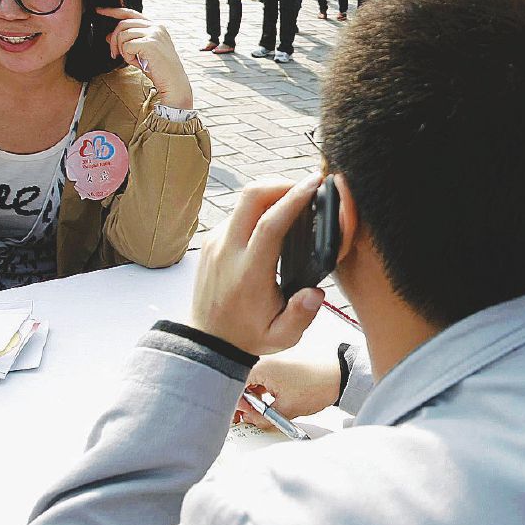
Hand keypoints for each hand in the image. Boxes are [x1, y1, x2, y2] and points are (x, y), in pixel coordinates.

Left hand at [96, 7, 193, 108]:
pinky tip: (136, 63)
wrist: (174, 83)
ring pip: (123, 34)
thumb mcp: (142, 52)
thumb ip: (128, 41)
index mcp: (156, 26)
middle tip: (114, 54)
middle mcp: (156, 27)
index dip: (113, 11)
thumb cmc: (160, 70)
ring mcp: (154, 34)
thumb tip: (109, 36)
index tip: (99, 11)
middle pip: (123, 23)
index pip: (130, 13)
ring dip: (122, 50)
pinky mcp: (150, 43)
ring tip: (131, 60)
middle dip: (114, 39)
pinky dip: (127, 57)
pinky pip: (127, 46)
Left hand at [189, 175, 325, 355]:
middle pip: (252, 196)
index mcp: (249, 272)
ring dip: (271, 194)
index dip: (294, 199)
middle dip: (281, 183)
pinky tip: (275, 220)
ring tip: (295, 203)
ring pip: (244, 201)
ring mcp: (216, 242)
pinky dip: (259, 208)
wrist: (208, 340)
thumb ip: (301, 316)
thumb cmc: (248, 335)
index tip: (314, 184)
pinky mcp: (212, 240)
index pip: (271, 224)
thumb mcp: (282, 337)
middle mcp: (228, 251)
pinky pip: (237, 212)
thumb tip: (316, 292)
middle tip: (306, 187)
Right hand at [234, 350, 340, 426]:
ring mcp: (274, 356)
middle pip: (243, 380)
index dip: (236, 405)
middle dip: (245, 401)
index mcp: (260, 365)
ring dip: (255, 394)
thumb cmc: (318, 384)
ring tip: (264, 409)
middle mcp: (264, 356)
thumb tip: (251, 419)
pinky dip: (265, 386)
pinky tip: (271, 398)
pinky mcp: (283, 358)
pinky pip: (266, 372)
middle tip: (250, 416)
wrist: (341, 374)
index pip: (235, 385)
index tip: (240, 416)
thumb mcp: (286, 408)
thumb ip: (263, 417)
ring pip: (254, 377)